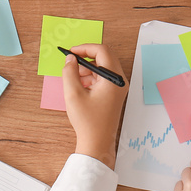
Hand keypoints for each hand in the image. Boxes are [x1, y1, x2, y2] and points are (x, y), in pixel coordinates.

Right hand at [62, 43, 128, 167]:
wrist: (97, 142)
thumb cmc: (88, 121)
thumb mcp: (73, 94)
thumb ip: (69, 72)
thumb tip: (70, 59)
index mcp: (114, 79)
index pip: (102, 51)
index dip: (85, 48)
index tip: (72, 52)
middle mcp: (120, 81)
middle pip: (104, 58)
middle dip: (86, 58)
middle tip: (71, 63)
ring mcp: (119, 88)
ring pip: (103, 68)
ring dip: (88, 69)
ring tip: (73, 78)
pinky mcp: (114, 94)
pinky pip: (104, 78)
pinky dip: (92, 77)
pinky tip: (80, 86)